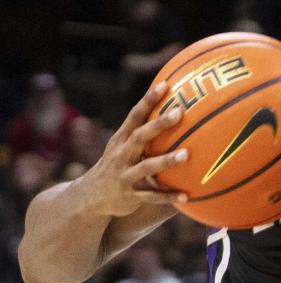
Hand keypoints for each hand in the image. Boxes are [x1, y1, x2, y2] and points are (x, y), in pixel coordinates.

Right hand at [85, 85, 187, 217]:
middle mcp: (121, 155)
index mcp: (120, 140)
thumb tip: (170, 111)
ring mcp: (125, 176)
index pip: (134, 115)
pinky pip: (151, 197)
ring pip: (147, 167)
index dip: (148, 100)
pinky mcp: (130, 196)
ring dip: (166, 161)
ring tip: (187, 155)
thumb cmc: (116, 165)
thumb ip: (141, 132)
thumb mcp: (121, 147)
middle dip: (159, 124)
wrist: (90, 196)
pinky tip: (186, 196)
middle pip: (140, 137)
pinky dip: (167, 196)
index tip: (165, 85)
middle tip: (179, 112)